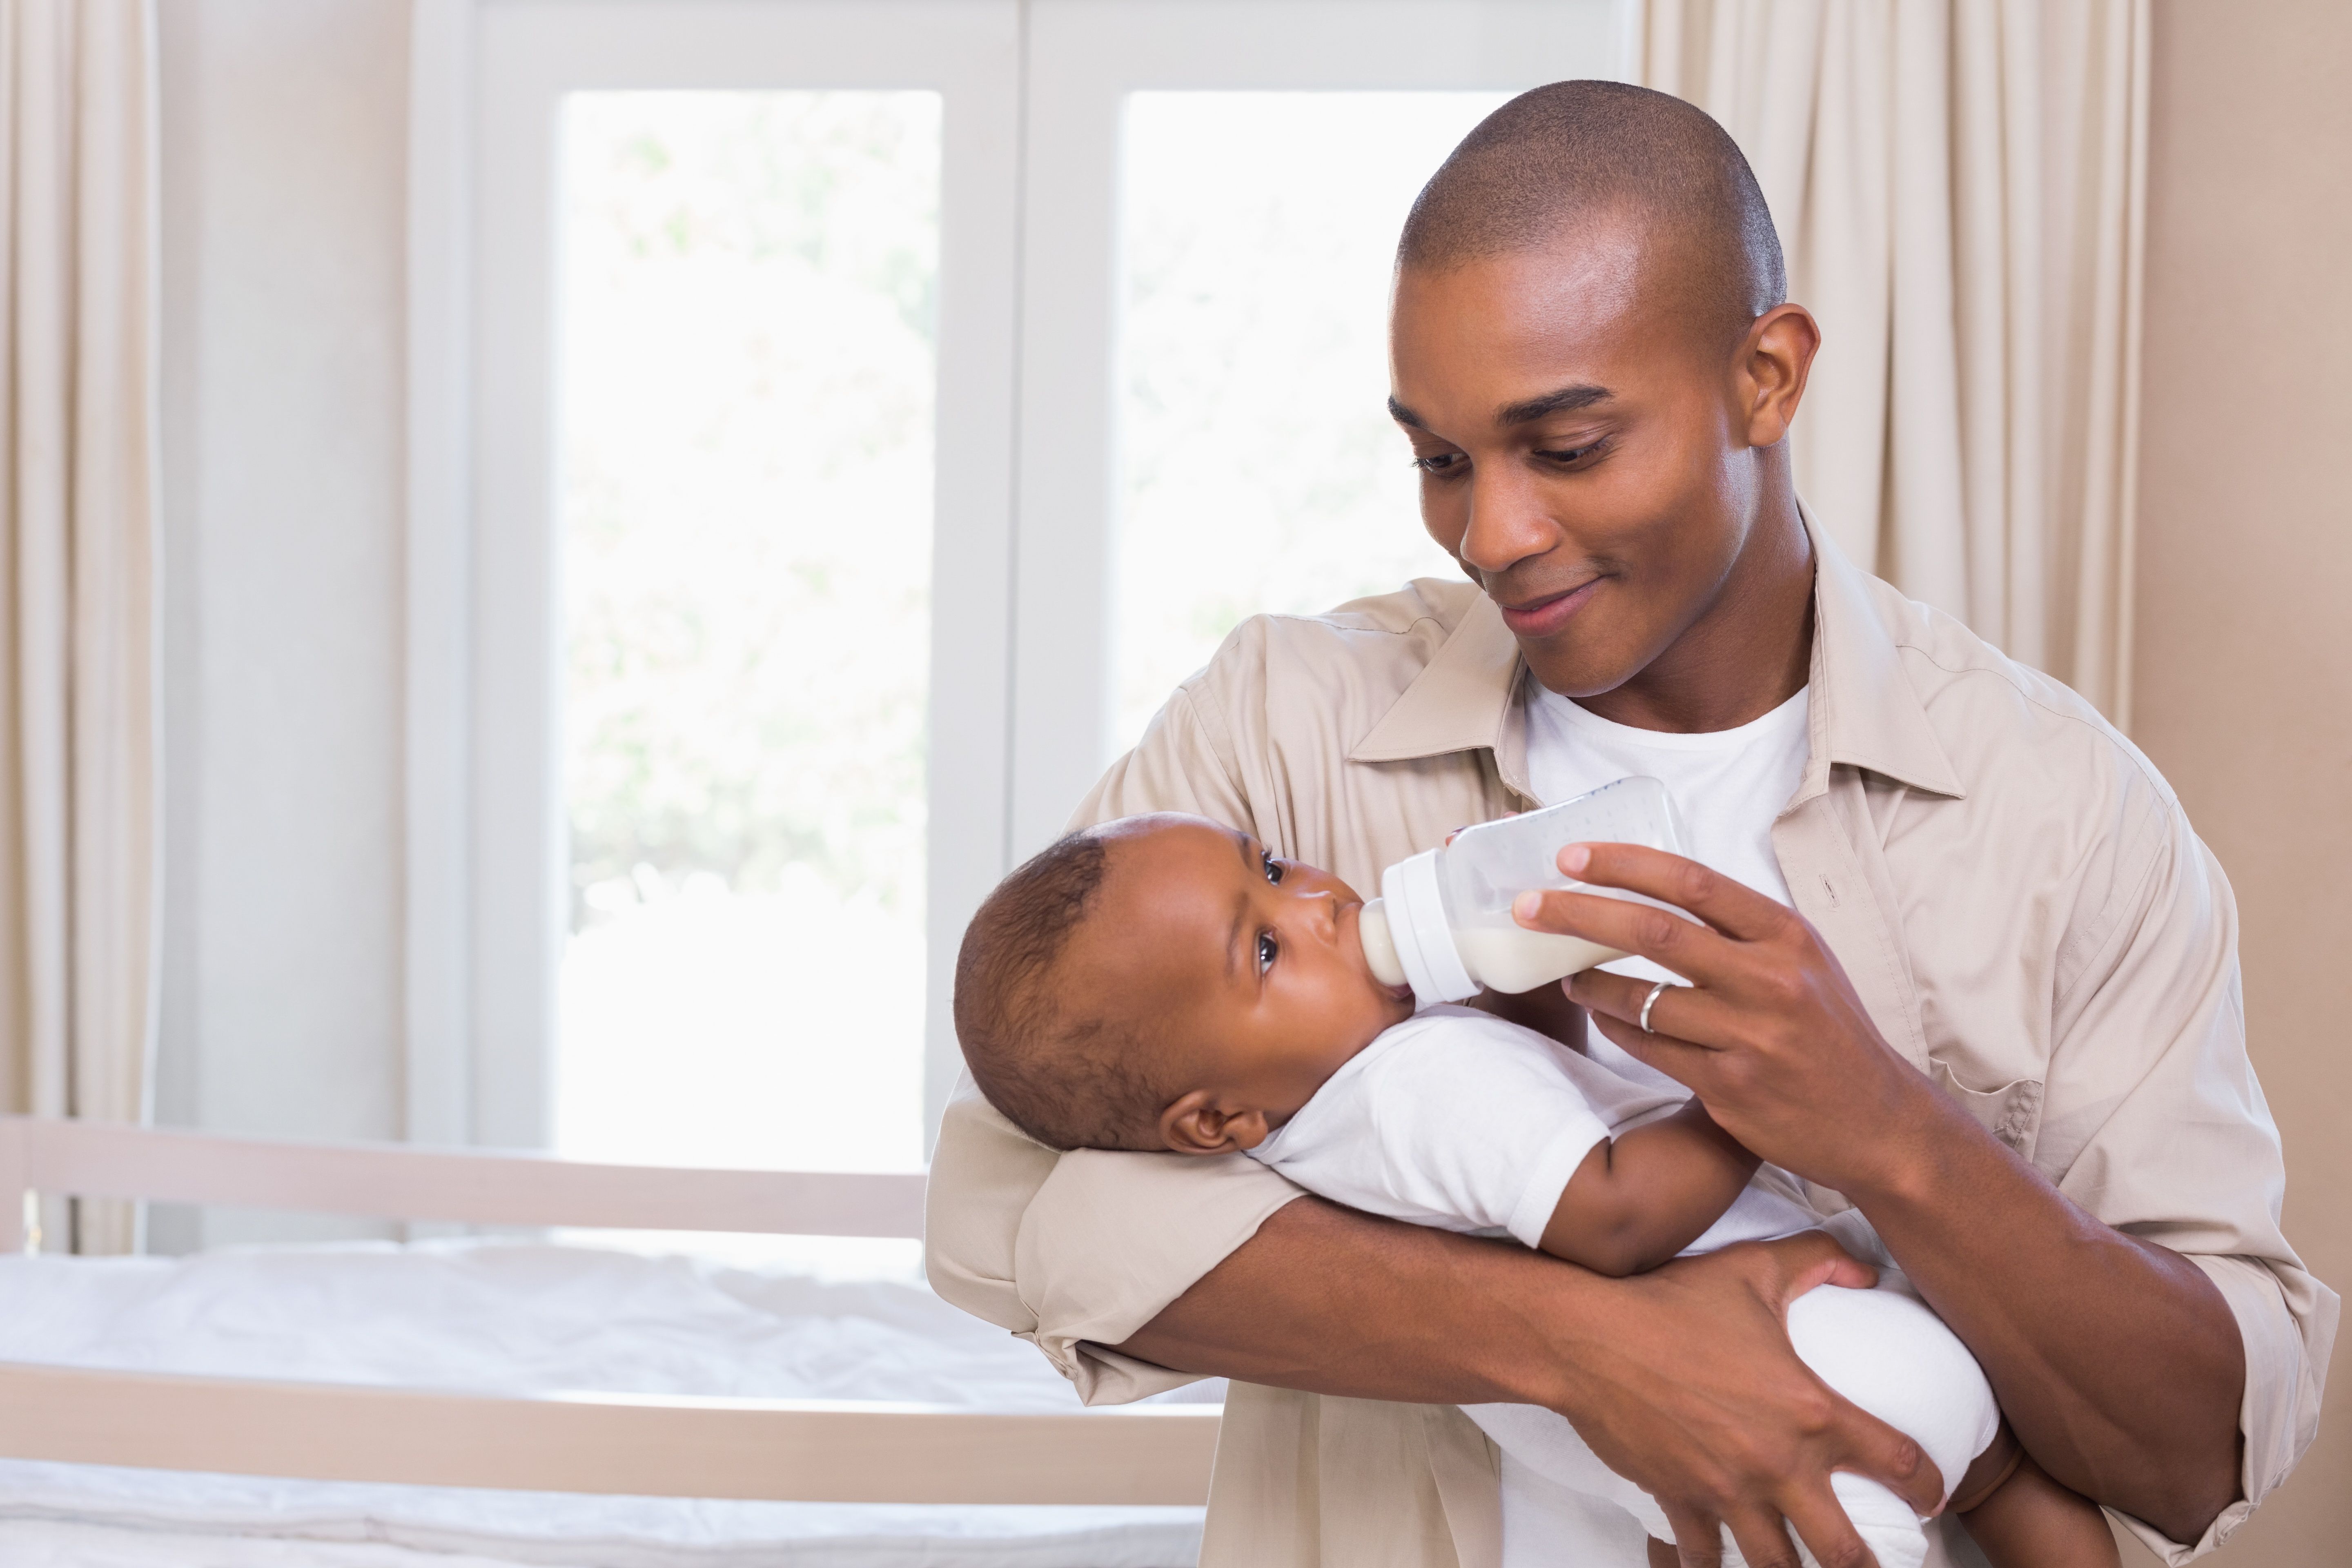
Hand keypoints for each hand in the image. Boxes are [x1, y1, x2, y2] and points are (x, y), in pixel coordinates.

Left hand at [1515, 842, 1947, 1195]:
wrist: (1878, 1122)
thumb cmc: (1830, 1032)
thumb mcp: (1803, 962)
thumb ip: (1741, 931)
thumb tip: (1658, 890)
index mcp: (1787, 936)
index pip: (1693, 881)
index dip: (1625, 863)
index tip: (1572, 856)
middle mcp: (1770, 980)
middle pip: (1654, 932)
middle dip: (1580, 914)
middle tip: (1530, 905)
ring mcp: (1749, 1036)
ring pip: (1642, 999)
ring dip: (1590, 985)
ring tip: (1563, 975)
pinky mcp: (1731, 1087)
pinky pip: (1652, 1049)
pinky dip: (1617, 1029)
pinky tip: (1601, 1018)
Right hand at [1560, 1233, 1945, 1567]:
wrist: (1589, 1338)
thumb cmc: (1670, 1303)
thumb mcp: (1751, 1268)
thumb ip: (1817, 1260)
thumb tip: (1865, 1269)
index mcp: (1808, 1410)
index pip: (1898, 1462)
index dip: (1930, 1486)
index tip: (1932, 1497)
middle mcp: (1776, 1463)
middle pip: (1843, 1550)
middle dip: (1866, 1567)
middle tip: (1875, 1563)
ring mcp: (1726, 1491)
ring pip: (1778, 1566)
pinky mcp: (1680, 1502)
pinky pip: (1704, 1558)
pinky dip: (1713, 1565)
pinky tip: (1719, 1562)